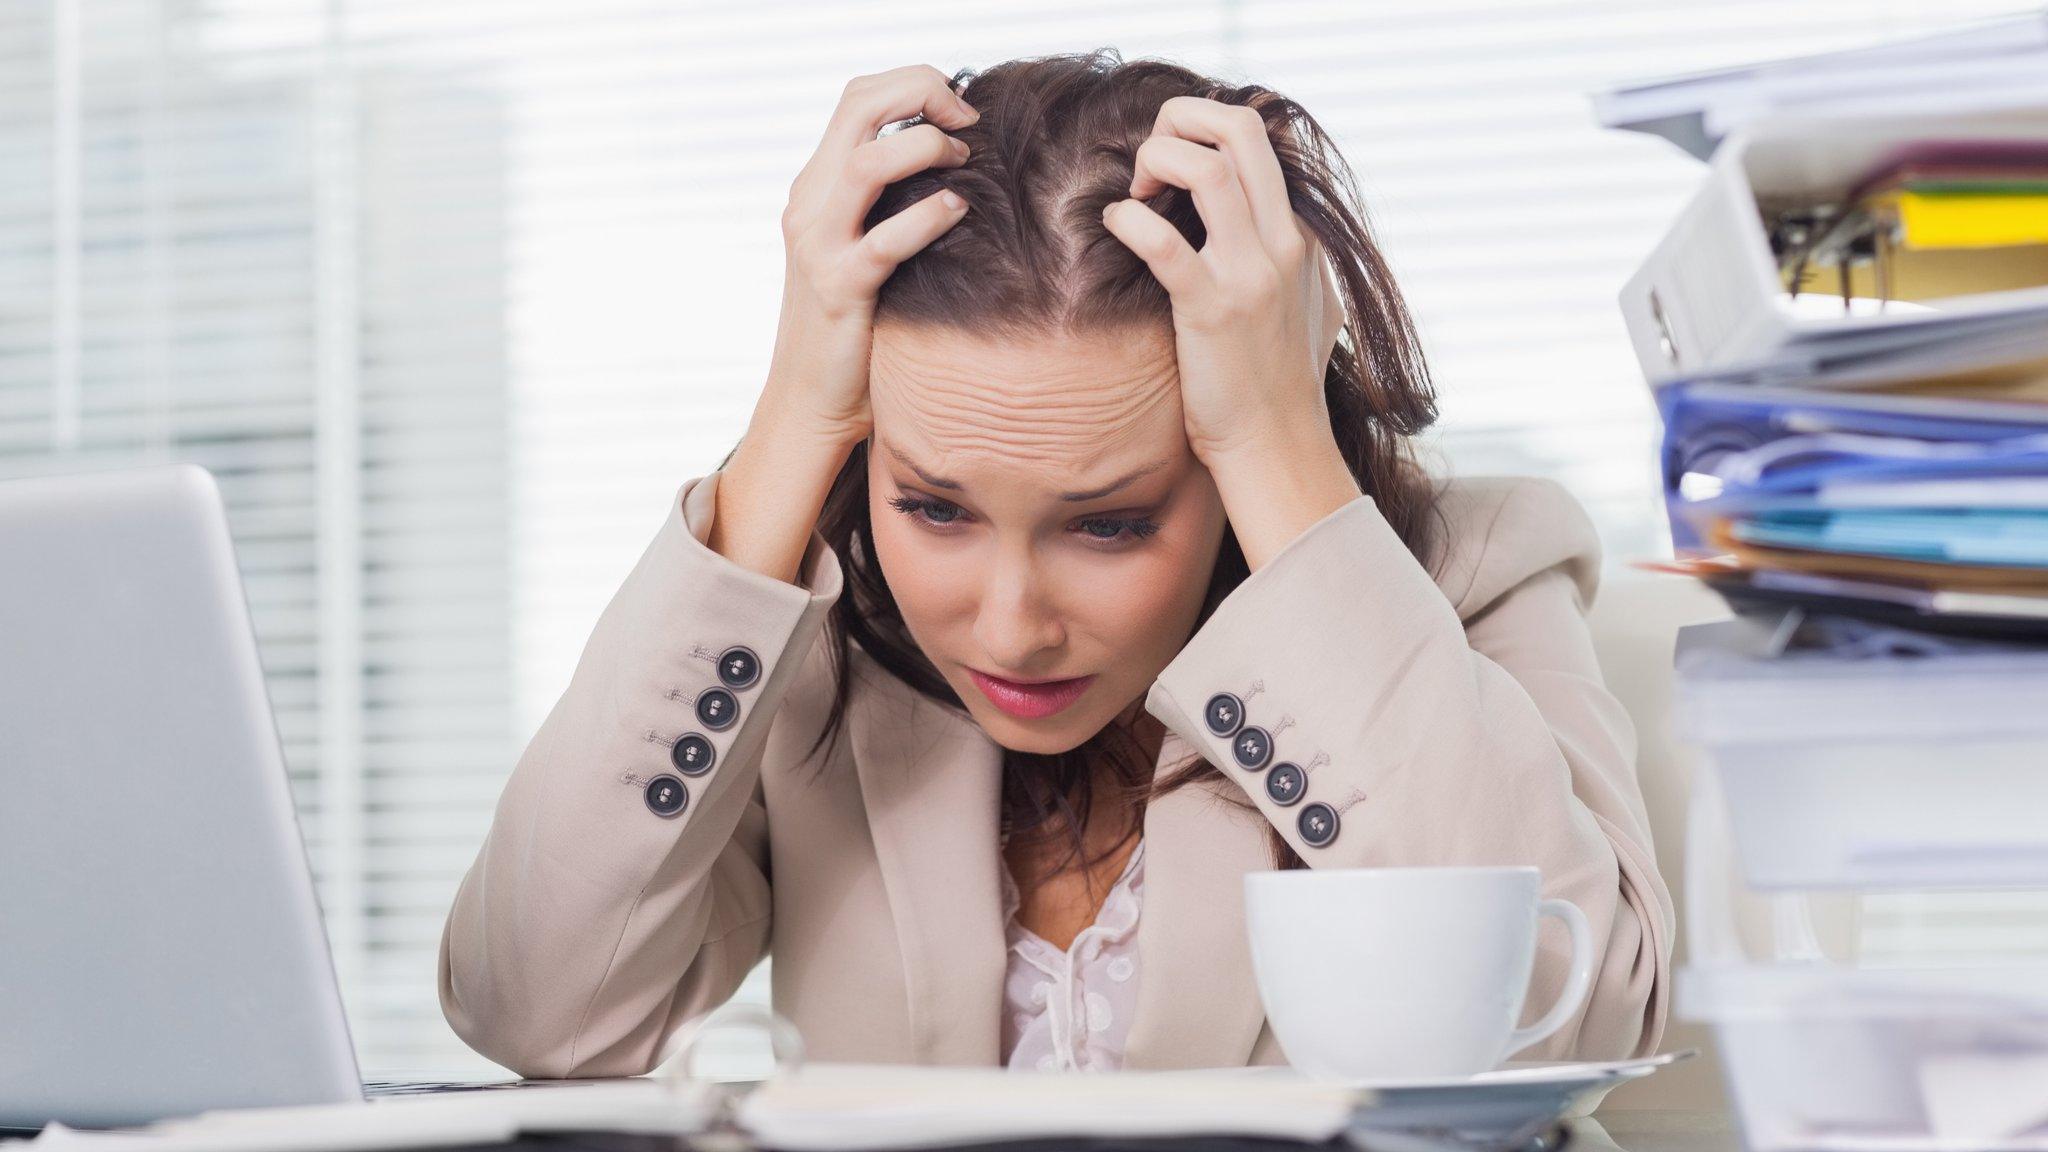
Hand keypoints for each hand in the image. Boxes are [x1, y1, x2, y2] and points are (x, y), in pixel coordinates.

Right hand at [759, 64, 978, 448]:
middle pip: (859, 107)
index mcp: (817, 185)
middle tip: (970, 121)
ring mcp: (819, 245)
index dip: (914, 83)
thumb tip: (958, 161)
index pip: (859, 97)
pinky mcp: (841, 289)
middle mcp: (811, 204)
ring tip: (964, 164)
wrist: (811, 399)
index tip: (961, 108)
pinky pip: (887, 240)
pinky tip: (960, 212)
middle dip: (923, 92)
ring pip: (867, 163)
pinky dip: (930, 216)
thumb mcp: (865, 244)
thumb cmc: (856, 322)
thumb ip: (892, 201)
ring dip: (926, 148)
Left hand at [1098, 97, 1346, 470]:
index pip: (1260, 139)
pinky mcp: (1212, 310)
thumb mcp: (1311, 310)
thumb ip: (1302, 266)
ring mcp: (1251, 274)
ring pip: (1208, 168)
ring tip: (1135, 194)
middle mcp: (1282, 244)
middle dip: (1181, 118)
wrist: (1278, 448)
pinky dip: (1127, 220)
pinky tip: (1115, 226)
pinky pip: (1163, 241)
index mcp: (1300, 237)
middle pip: (1241, 128)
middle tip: (1148, 161)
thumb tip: (1298, 238)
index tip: (1170, 168)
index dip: (1204, 131)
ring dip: (1156, 161)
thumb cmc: (1280, 386)